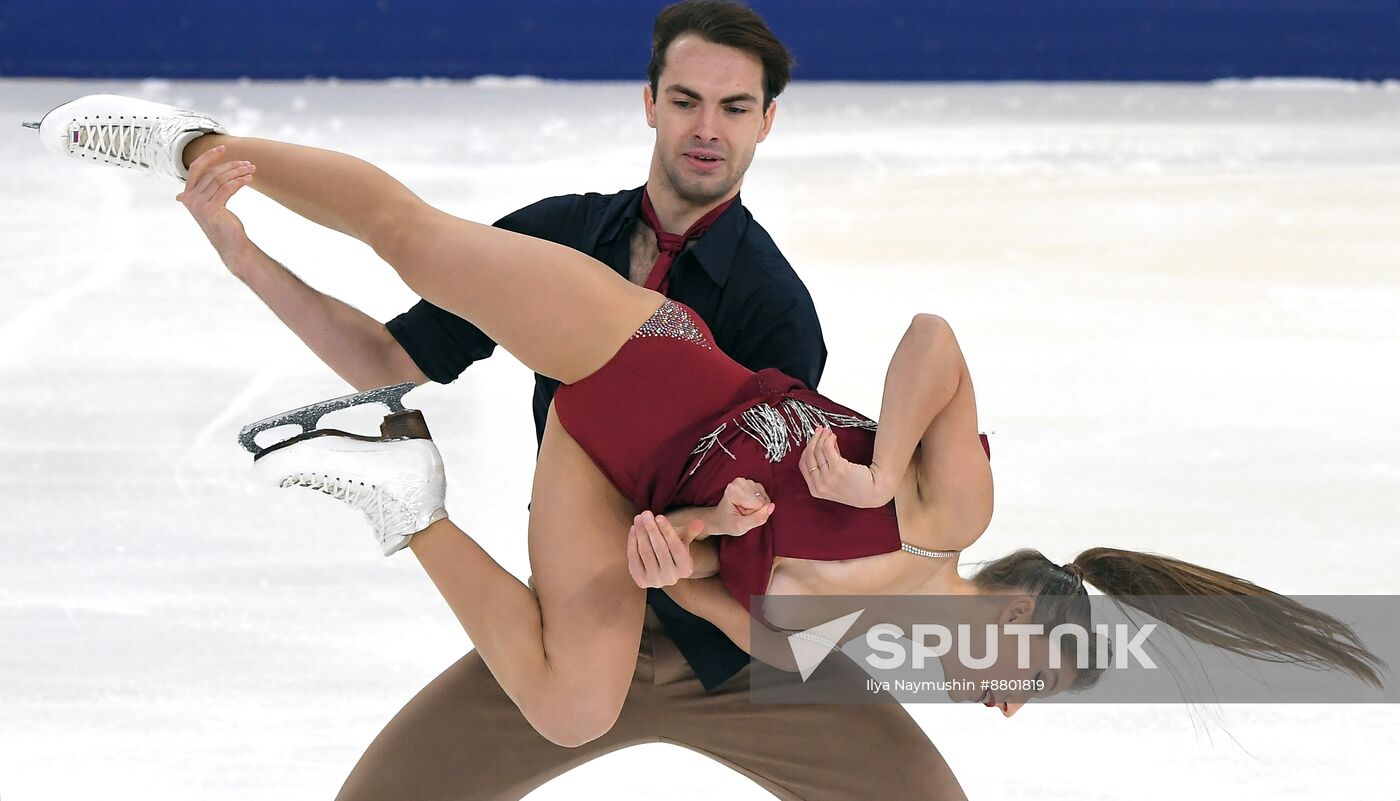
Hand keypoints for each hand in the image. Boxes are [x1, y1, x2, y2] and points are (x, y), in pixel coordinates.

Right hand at [176, 144, 256, 260]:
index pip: (196, 168)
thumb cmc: (223, 223)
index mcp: (186, 195)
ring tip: (252, 170)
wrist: (230, 244)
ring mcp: (199, 204)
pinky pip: (227, 188)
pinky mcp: (211, 208)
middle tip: (248, 163)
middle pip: (212, 172)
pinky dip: (239, 181)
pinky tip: (249, 179)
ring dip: (239, 172)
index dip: (209, 156)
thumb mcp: (210, 204)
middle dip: (231, 165)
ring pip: (221, 179)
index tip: (223, 148)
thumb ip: (204, 191)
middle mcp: (189, 199)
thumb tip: (189, 190)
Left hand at [626, 511, 703, 588]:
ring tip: (638, 518)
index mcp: (686, 569)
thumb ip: (690, 531)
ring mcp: (655, 581)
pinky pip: (634, 558)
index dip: (667, 531)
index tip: (659, 516)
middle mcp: (672, 578)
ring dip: (641, 533)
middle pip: (660, 549)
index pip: (676, 547)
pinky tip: (633, 529)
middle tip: (645, 513)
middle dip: (652, 529)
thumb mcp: (683, 540)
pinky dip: (632, 542)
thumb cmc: (673, 549)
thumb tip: (699, 522)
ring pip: (646, 552)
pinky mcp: (641, 581)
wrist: (660, 568)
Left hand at [713, 477, 774, 535]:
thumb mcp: (741, 527)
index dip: (752, 514)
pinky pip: (764, 496)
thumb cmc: (728, 523)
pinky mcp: (752, 483)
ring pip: (764, 498)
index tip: (740, 514)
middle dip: (755, 510)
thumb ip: (758, 518)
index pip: (758, 504)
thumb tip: (772, 506)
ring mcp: (746, 481)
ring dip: (757, 507)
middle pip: (762, 500)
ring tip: (744, 509)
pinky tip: (749, 505)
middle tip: (742, 512)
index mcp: (733, 490)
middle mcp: (739, 482)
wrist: (721, 518)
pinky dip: (760, 503)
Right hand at [799, 426, 888, 507]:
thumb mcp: (836, 481)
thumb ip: (827, 466)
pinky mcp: (838, 469)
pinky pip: (827, 448)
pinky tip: (834, 436)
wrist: (875, 492)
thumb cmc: (859, 487)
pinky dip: (829, 439)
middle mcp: (820, 485)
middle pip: (809, 456)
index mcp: (816, 490)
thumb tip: (823, 445)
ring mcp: (828, 478)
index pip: (803, 465)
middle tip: (819, 431)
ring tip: (828, 432)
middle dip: (813, 440)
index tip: (812, 441)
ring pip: (818, 450)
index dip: (807, 449)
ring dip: (822, 437)